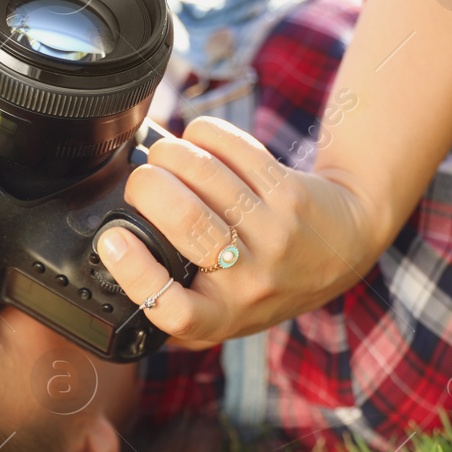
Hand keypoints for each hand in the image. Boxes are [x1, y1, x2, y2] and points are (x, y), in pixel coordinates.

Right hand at [93, 117, 375, 348]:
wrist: (341, 249)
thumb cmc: (267, 277)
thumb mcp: (224, 308)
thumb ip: (175, 297)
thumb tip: (110, 249)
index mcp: (220, 317)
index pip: (172, 308)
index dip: (135, 272)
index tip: (112, 239)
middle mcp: (250, 281)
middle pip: (186, 222)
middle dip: (148, 184)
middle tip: (142, 180)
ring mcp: (274, 235)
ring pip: (206, 176)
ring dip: (173, 153)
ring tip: (167, 155)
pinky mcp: (289, 193)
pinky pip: (234, 148)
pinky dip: (205, 134)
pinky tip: (200, 139)